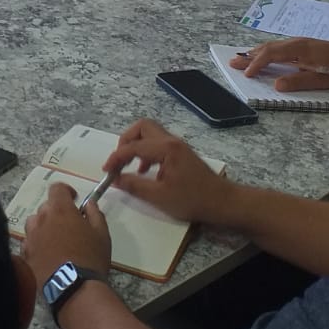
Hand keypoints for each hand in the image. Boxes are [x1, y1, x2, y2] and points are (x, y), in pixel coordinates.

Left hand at [22, 182, 110, 284]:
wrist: (73, 287)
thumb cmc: (91, 257)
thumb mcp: (102, 233)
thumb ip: (95, 214)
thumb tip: (89, 204)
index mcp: (60, 210)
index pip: (57, 188)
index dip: (66, 191)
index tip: (74, 200)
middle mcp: (41, 219)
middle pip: (46, 207)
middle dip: (57, 212)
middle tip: (70, 226)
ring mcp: (30, 237)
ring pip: (34, 224)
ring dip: (44, 227)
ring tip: (56, 241)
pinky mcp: (25, 255)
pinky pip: (29, 243)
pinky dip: (37, 244)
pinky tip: (47, 255)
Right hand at [103, 118, 233, 225]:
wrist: (222, 201)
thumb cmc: (193, 200)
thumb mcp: (159, 197)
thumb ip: (134, 186)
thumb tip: (115, 180)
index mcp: (166, 149)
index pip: (133, 146)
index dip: (116, 158)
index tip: (106, 171)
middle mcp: (171, 141)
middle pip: (142, 127)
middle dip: (126, 141)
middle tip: (119, 160)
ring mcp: (177, 145)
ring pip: (150, 134)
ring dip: (136, 146)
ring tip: (129, 167)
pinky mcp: (181, 152)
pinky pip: (158, 143)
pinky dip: (146, 152)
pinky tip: (145, 172)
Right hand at [233, 39, 328, 90]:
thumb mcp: (319, 80)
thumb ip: (297, 82)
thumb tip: (276, 85)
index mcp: (298, 49)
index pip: (271, 55)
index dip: (257, 64)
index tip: (247, 74)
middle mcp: (295, 43)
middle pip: (267, 48)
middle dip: (249, 57)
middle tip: (232, 63)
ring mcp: (298, 42)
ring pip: (271, 46)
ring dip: (256, 53)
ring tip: (242, 59)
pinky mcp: (301, 45)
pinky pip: (278, 46)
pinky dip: (265, 51)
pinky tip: (263, 55)